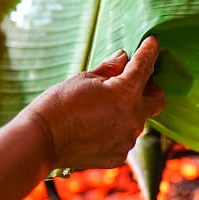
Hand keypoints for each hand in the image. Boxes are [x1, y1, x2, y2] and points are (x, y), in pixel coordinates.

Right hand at [20, 36, 166, 168]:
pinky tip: (95, 128)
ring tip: (102, 108)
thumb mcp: (84, 78)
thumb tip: (123, 57)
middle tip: (134, 82)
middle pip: (157, 100)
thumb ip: (110, 68)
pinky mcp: (118, 156)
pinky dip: (116, 131)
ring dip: (129, 111)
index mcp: (127, 93)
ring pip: (138, 121)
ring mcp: (127, 140)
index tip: (153, 43)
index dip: (149, 51)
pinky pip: (124, 139)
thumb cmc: (59, 105)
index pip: (145, 66)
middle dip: (150, 89)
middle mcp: (134, 118)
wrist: (41, 141)